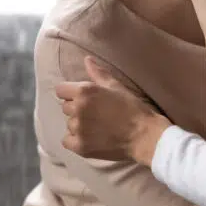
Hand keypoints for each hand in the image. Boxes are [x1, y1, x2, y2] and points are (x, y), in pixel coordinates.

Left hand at [56, 56, 171, 165]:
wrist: (144, 135)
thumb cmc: (133, 108)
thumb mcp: (117, 87)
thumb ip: (98, 73)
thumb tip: (86, 59)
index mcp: (85, 91)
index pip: (60, 90)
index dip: (71, 93)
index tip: (84, 98)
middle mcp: (77, 109)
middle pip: (65, 107)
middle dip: (77, 108)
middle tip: (96, 113)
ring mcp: (78, 129)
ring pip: (69, 124)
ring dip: (79, 124)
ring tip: (98, 127)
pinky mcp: (80, 146)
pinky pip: (67, 140)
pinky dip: (76, 139)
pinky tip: (91, 138)